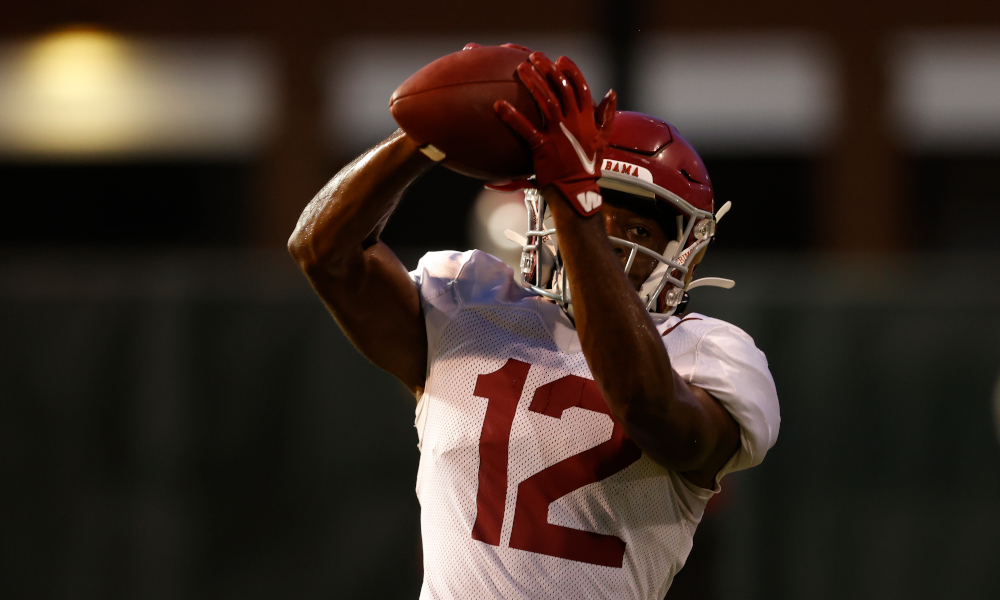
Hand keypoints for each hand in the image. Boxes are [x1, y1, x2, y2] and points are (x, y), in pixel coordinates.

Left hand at [494, 52, 615, 215]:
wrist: (578, 190)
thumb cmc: (588, 166)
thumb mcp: (603, 139)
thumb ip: (607, 115)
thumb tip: (611, 93)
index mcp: (587, 119)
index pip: (580, 87)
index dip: (570, 71)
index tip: (560, 59)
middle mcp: (573, 122)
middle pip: (561, 88)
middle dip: (547, 69)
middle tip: (534, 57)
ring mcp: (558, 134)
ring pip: (545, 101)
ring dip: (532, 83)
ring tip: (520, 68)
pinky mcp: (542, 147)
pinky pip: (525, 129)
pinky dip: (512, 116)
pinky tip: (498, 105)